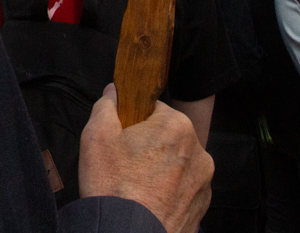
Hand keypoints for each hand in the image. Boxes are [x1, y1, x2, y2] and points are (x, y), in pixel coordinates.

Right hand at [79, 84, 212, 232]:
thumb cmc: (112, 186)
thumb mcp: (96, 136)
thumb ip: (106, 106)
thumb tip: (113, 92)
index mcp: (177, 126)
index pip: (155, 110)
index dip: (135, 122)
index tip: (123, 138)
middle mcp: (198, 151)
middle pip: (169, 138)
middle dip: (150, 147)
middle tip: (126, 165)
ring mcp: (203, 182)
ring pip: (178, 165)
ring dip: (162, 171)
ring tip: (137, 187)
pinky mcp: (202, 208)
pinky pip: (184, 191)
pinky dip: (169, 194)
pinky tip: (149, 202)